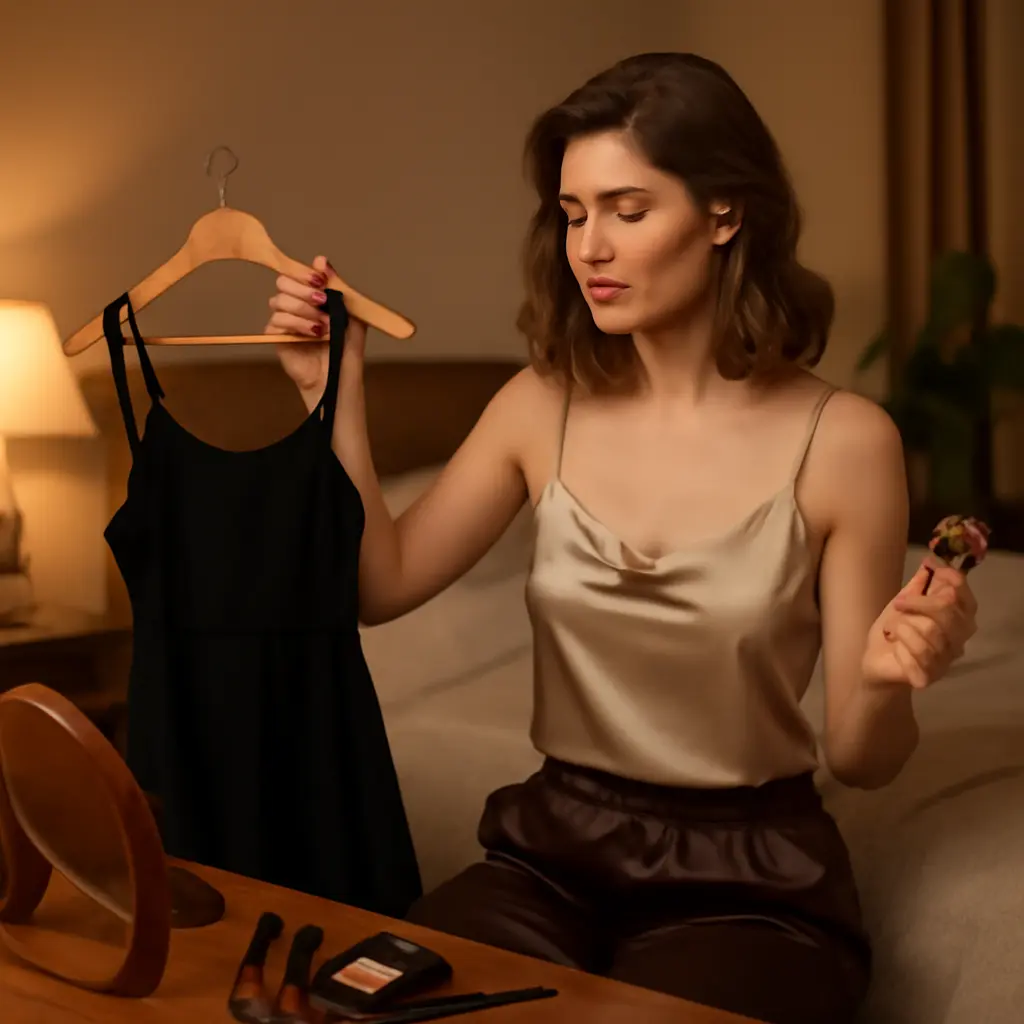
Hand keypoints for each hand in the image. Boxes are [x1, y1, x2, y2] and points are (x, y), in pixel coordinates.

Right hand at [264, 254, 366, 405]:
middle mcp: (295, 305)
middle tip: (322, 301)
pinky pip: (277, 320)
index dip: (306, 273)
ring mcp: (284, 320)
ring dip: (304, 310)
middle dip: (303, 290)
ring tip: (324, 326)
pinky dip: (298, 324)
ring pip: (279, 300)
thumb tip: (320, 260)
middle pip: (283, 282)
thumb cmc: (346, 347)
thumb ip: (336, 286)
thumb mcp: (349, 313)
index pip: (298, 273)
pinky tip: (315, 334)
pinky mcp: (277, 336)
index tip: (321, 281)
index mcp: (311, 296)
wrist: (340, 376)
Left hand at [861, 559, 977, 689]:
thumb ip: (917, 586)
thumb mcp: (902, 604)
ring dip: (902, 626)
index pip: (967, 599)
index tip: (932, 565)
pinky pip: (917, 654)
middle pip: (948, 612)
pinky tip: (894, 648)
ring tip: (892, 630)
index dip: (953, 579)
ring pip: (929, 631)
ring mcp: (945, 662)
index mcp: (956, 622)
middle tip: (899, 603)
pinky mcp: (928, 677)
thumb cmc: (893, 632)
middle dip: (919, 602)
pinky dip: (899, 647)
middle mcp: (957, 642)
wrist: (874, 662)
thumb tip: (929, 562)